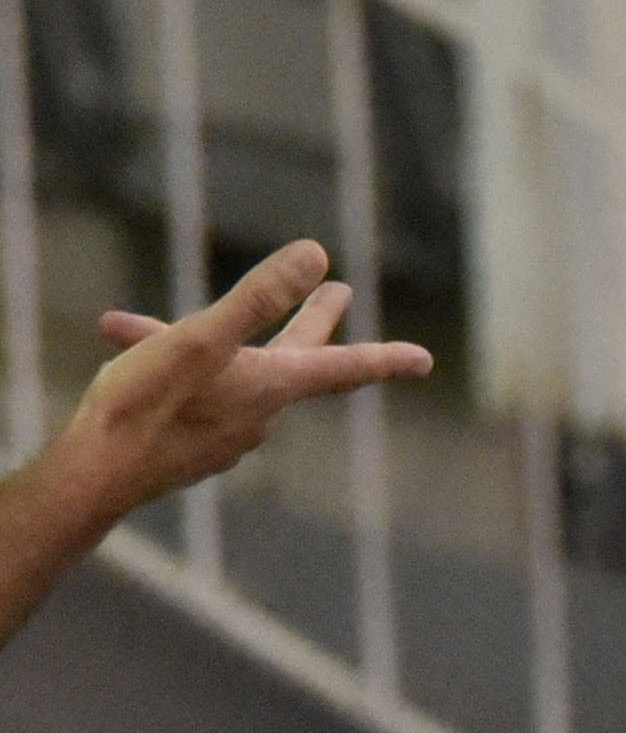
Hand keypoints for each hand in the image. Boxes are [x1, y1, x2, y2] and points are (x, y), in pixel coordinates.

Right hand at [44, 239, 425, 525]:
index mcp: (272, 386)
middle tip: (338, 292)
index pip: (345, 366)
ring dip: (205, 337)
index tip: (425, 360)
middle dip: (315, 323)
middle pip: (299, 361)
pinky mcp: (190, 446)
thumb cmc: (145, 405)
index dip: (387, 358)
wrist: (93, 476)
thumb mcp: (201, 338)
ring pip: (227, 370)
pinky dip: (164, 365)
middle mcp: (259, 414)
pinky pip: (188, 393)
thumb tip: (318, 255)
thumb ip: (258, 299)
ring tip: (145, 316)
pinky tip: (123, 346)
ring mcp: (225, 433)